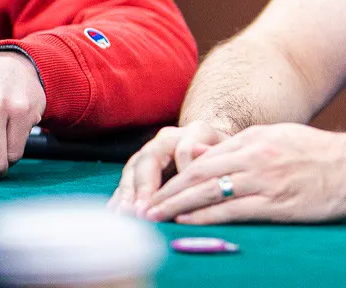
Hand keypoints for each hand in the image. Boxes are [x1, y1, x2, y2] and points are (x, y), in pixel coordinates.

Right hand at [109, 121, 230, 215]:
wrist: (210, 146)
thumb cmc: (223, 156)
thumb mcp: (229, 154)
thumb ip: (217, 153)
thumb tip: (201, 153)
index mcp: (195, 131)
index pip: (185, 149)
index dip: (184, 171)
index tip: (185, 195)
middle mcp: (167, 138)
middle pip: (150, 158)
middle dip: (145, 186)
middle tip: (142, 210)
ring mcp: (149, 152)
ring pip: (133, 169)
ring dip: (128, 193)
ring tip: (126, 214)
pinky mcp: (138, 168)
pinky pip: (125, 181)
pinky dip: (120, 198)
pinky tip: (116, 214)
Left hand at [143, 122, 345, 224]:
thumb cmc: (322, 154)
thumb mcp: (282, 138)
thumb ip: (248, 145)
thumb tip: (213, 156)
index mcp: (257, 139)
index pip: (206, 157)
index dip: (176, 173)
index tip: (156, 186)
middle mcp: (257, 157)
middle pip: (200, 174)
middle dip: (168, 191)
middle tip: (143, 206)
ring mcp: (266, 180)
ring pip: (211, 192)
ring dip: (177, 206)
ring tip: (155, 217)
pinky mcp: (279, 204)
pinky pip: (233, 211)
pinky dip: (205, 217)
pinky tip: (187, 223)